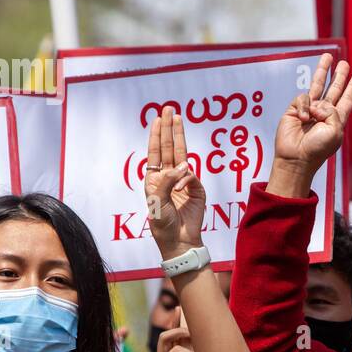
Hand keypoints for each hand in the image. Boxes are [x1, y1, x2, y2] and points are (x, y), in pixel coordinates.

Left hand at [145, 106, 205, 259]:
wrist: (179, 241)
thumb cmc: (163, 224)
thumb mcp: (157, 202)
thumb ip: (167, 181)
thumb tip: (183, 166)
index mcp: (154, 180)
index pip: (155, 153)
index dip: (157, 135)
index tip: (157, 119)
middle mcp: (169, 178)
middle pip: (169, 148)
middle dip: (169, 128)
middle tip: (169, 109)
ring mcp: (184, 182)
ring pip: (182, 154)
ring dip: (179, 136)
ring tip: (177, 118)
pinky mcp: (197, 189)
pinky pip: (192, 176)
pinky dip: (186, 178)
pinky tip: (181, 187)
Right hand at [269, 55, 351, 195]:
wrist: (296, 157)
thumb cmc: (317, 149)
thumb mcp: (334, 131)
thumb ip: (333, 112)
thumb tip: (318, 104)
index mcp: (337, 120)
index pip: (347, 100)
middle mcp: (324, 113)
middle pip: (335, 89)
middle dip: (340, 76)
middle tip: (345, 63)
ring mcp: (309, 110)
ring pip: (318, 85)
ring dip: (323, 71)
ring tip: (328, 56)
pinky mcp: (295, 109)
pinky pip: (303, 98)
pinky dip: (304, 107)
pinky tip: (303, 119)